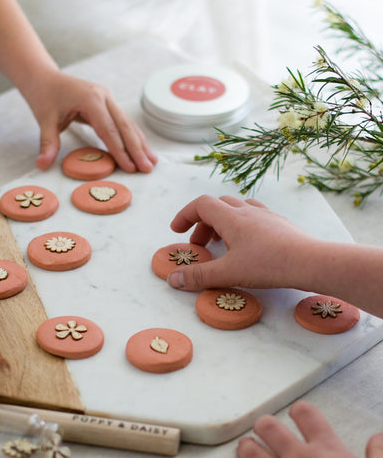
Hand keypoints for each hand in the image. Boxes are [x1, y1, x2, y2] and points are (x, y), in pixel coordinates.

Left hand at [27, 70, 157, 171]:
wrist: (46, 78)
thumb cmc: (45, 98)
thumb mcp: (44, 120)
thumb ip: (48, 143)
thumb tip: (41, 165)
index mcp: (90, 99)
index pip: (109, 130)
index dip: (120, 150)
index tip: (130, 168)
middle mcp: (104, 97)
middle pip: (125, 126)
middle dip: (137, 149)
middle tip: (147, 169)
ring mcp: (109, 99)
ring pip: (129, 124)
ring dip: (141, 144)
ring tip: (152, 162)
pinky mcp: (109, 104)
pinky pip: (124, 123)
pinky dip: (134, 138)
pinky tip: (143, 150)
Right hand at [167, 195, 316, 290]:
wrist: (311, 262)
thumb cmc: (268, 264)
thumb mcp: (228, 273)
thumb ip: (199, 276)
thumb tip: (173, 279)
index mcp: (231, 218)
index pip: (201, 204)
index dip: (185, 215)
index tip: (177, 231)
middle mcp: (247, 210)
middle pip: (217, 206)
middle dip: (202, 223)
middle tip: (200, 245)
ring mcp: (265, 215)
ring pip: (236, 208)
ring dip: (222, 222)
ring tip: (221, 243)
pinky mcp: (279, 223)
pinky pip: (254, 215)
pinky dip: (241, 224)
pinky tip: (247, 243)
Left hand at [237, 401, 382, 457]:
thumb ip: (378, 457)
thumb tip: (378, 439)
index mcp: (328, 451)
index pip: (306, 414)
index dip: (300, 412)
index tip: (298, 416)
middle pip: (268, 426)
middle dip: (265, 427)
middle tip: (267, 432)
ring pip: (249, 450)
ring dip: (248, 450)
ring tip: (249, 450)